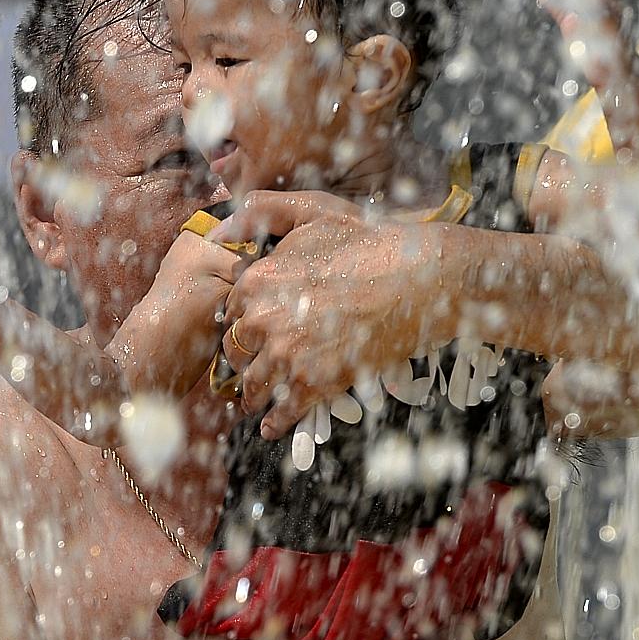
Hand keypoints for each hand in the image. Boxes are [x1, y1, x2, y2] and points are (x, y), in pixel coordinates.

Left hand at [210, 191, 458, 437]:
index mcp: (257, 280)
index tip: (249, 333)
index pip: (230, 312)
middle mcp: (263, 320)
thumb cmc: (369, 243)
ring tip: (257, 401)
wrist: (418, 278)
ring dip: (255, 394)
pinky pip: (282, 412)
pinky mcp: (314, 383)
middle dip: (244, 360)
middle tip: (251, 368)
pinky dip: (275, 422)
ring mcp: (287, 355)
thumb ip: (263, 213)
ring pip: (254, 385)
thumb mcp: (313, 213)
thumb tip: (221, 229)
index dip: (241, 323)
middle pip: (236, 352)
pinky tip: (272, 427)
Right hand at [531, 0, 638, 251]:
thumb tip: (543, 195)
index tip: (575, 20)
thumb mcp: (617, 220)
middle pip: (618, 39)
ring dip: (589, 3)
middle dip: (590, 3)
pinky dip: (594, 25)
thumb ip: (585, 203)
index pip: (618, 77)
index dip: (596, 47)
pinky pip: (616, 50)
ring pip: (617, 37)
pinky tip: (575, 10)